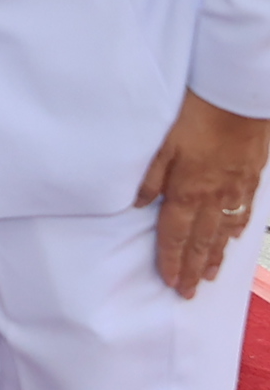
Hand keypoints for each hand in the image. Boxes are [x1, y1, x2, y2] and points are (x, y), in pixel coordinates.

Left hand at [136, 89, 269, 296]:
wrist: (237, 96)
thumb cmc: (194, 115)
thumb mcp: (162, 143)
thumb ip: (149, 176)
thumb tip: (137, 205)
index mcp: (187, 190)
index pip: (176, 235)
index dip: (172, 261)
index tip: (171, 283)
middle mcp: (213, 197)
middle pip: (202, 241)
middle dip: (195, 269)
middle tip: (191, 293)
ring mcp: (235, 189)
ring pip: (225, 231)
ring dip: (217, 255)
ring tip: (211, 276)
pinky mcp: (250, 176)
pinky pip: (243, 211)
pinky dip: (237, 230)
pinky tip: (235, 238)